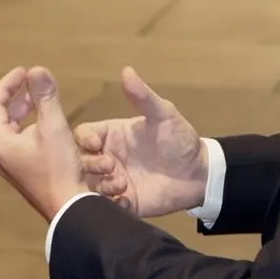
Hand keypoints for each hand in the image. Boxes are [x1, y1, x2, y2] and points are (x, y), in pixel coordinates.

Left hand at [0, 66, 89, 221]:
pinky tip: (50, 126)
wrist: (69, 209)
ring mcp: (11, 165)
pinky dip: (31, 128)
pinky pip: (21, 142)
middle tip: (33, 84)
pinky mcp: (24, 172)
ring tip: (42, 101)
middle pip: (1, 117)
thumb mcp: (54, 126)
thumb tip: (37, 69)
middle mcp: (0, 154)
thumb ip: (45, 96)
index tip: (24, 72)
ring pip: (12, 130)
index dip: (8, 84)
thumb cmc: (59, 168)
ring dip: (25, 112)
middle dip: (17, 97)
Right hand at [73, 67, 208, 218]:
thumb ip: (143, 97)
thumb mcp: (163, 115)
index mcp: (111, 135)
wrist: (199, 174)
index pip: (83, 135)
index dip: (84, 139)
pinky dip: (111, 205)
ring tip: (121, 184)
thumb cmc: (179, 139)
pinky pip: (107, 207)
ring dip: (100, 186)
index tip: (96, 144)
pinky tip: (126, 200)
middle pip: (80, 162)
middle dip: (90, 165)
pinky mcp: (124, 203)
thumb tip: (127, 70)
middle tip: (110, 166)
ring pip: (90, 186)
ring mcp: (114, 181)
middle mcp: (108, 158)